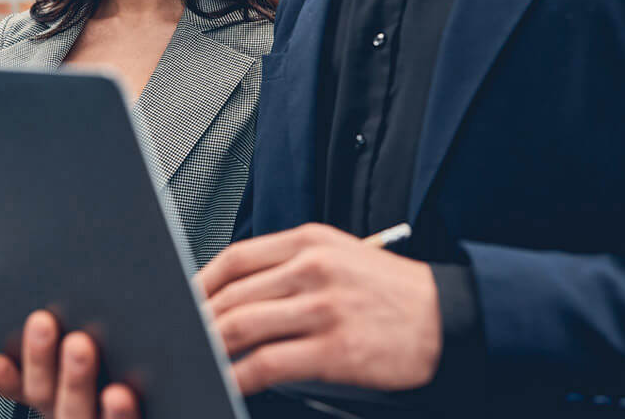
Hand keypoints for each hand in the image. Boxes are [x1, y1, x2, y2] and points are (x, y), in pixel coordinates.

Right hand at [0, 310, 139, 418]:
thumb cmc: (126, 382)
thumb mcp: (97, 365)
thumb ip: (69, 345)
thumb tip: (47, 309)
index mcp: (60, 400)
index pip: (23, 387)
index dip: (1, 375)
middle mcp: (73, 415)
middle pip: (47, 394)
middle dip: (40, 359)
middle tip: (42, 322)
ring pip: (77, 412)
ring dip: (75, 380)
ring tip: (79, 345)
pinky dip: (120, 413)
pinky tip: (120, 394)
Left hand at [198, 223, 441, 394]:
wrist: (442, 314)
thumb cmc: (386, 288)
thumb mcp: (338, 255)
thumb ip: (289, 266)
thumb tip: (240, 292)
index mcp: (309, 242)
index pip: (237, 256)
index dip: (202, 280)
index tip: (186, 298)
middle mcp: (312, 268)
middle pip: (234, 294)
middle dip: (199, 319)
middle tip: (182, 336)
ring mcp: (322, 308)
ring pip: (243, 327)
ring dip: (211, 347)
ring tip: (197, 358)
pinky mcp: (334, 350)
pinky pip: (268, 364)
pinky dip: (239, 375)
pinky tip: (229, 381)